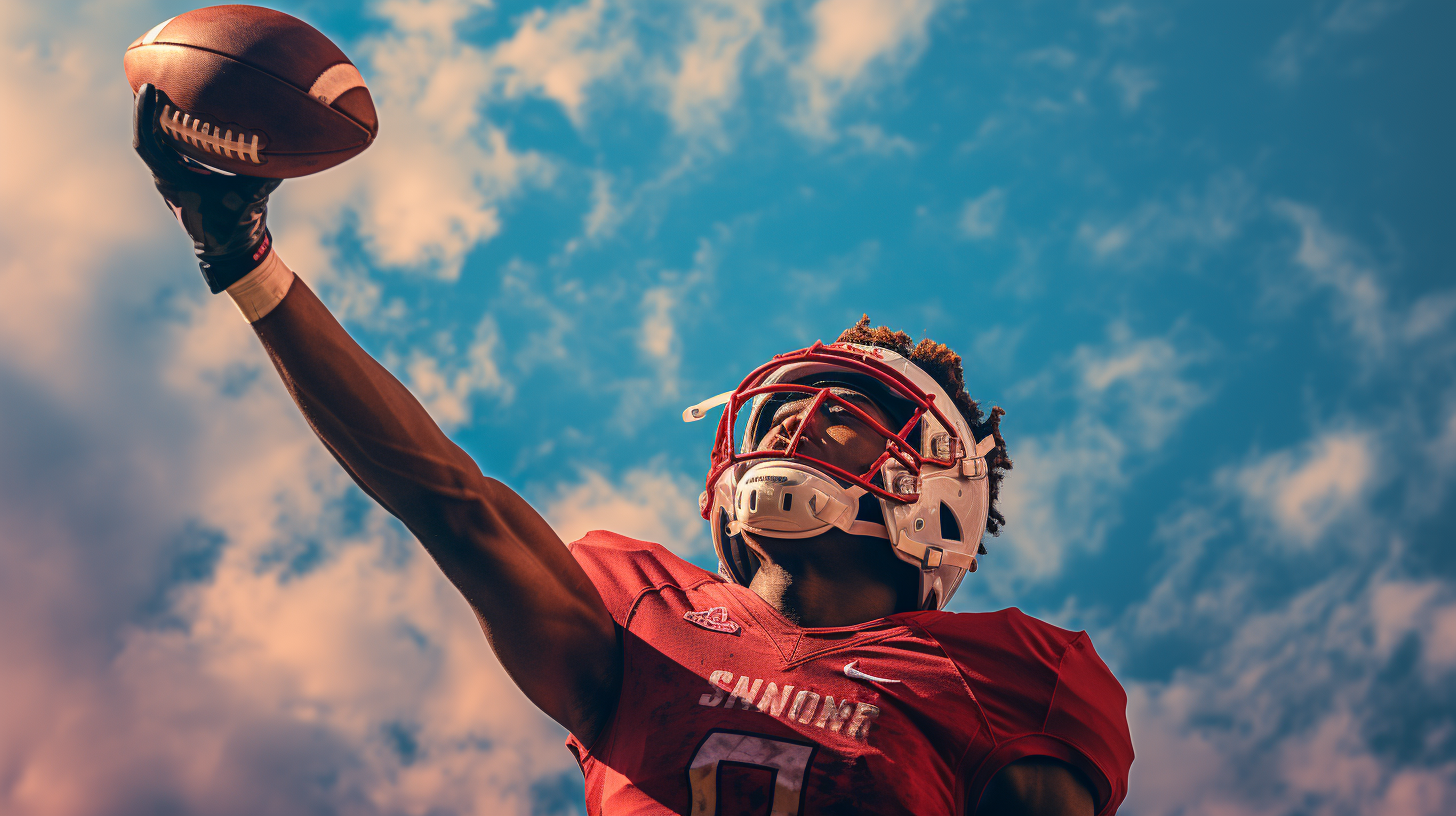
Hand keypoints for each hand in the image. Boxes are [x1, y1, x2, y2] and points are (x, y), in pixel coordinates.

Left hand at [132, 83, 282, 292]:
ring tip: (167, 90)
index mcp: (172, 180)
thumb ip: (262, 177)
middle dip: (146, 107)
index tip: (148, 88)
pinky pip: (172, 148)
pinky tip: (188, 114)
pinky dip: (175, 129)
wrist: (231, 251)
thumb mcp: (250, 200)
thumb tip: (281, 155)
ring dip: (158, 117)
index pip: (147, 142)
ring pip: (157, 141)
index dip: (143, 114)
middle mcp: (167, 177)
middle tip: (154, 78)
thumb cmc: (234, 228)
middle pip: (147, 135)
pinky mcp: (184, 178)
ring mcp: (174, 178)